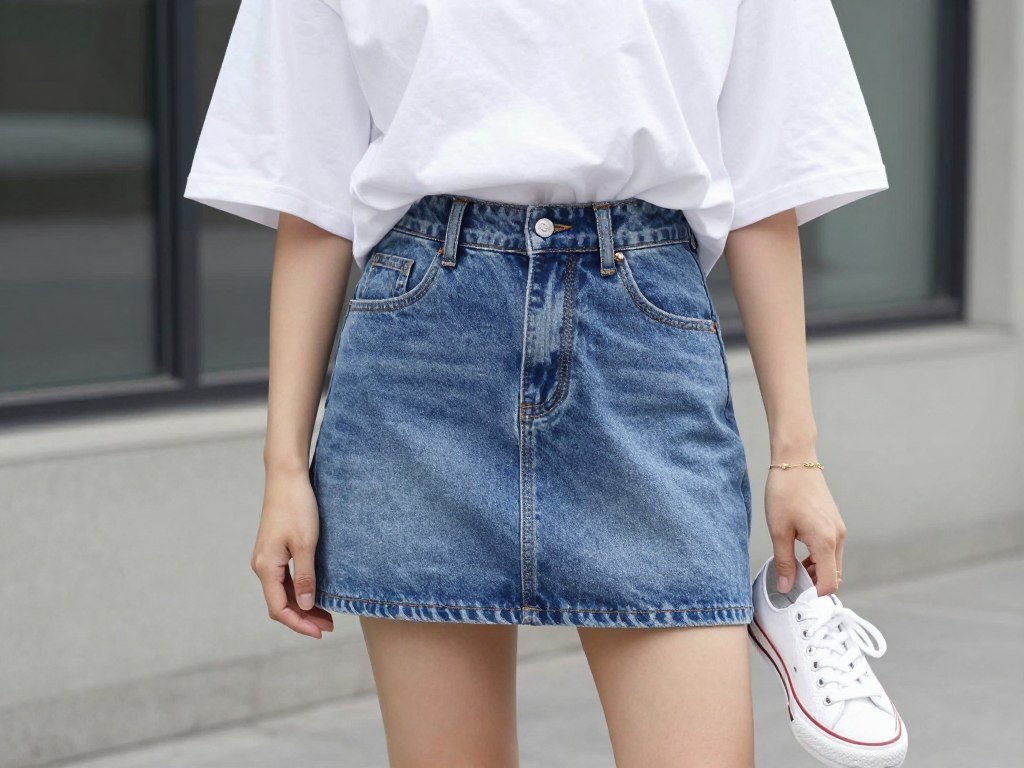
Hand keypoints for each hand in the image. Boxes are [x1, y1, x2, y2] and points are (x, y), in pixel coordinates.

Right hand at [250, 465, 333, 637]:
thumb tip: (305, 607)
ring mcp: (266, 557)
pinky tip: (315, 592)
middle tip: (329, 626)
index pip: (279, 609)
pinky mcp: (274, 549)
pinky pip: (284, 579)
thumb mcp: (306, 544)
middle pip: (280, 603)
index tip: (321, 632)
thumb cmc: (297, 507)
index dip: (299, 624)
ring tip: (326, 614)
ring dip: (302, 605)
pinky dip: (299, 590)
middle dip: (303, 618)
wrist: (287, 477)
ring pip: (283, 592)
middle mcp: (261, 565)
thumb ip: (305, 577)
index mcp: (266, 567)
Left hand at [764, 466, 845, 596]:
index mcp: (826, 541)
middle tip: (790, 586)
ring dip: (816, 572)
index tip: (795, 598)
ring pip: (832, 563)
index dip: (814, 595)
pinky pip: (830, 550)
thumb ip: (784, 562)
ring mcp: (838, 529)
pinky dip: (818, 559)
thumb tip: (785, 588)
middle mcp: (838, 537)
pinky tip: (798, 556)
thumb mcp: (779, 531)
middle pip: (834, 575)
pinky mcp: (834, 523)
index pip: (830, 583)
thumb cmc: (785, 492)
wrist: (796, 461)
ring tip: (790, 571)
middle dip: (815, 585)